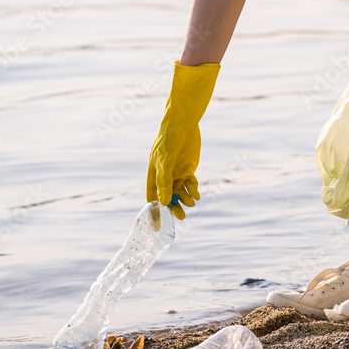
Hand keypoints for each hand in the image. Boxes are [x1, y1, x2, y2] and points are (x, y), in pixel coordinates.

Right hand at [146, 61, 219, 219]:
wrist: (183, 122)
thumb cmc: (168, 139)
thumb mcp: (165, 160)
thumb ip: (165, 181)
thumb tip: (164, 202)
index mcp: (153, 174)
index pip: (152, 197)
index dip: (154, 211)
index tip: (157, 226)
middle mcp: (164, 176)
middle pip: (168, 197)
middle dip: (174, 208)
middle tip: (181, 217)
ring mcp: (177, 172)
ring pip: (181, 192)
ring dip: (186, 199)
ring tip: (192, 202)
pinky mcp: (189, 168)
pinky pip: (191, 185)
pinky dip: (194, 190)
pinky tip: (197, 194)